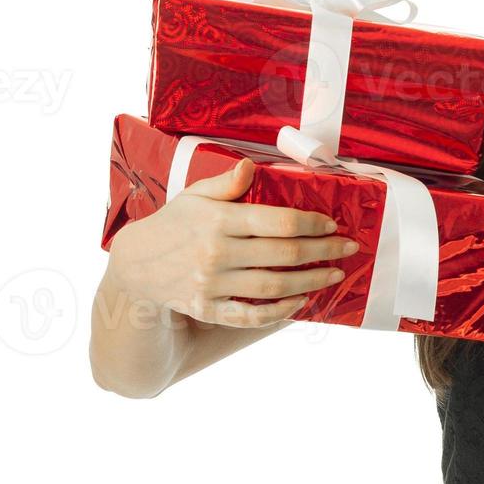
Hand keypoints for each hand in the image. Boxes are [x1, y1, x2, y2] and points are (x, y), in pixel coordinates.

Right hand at [105, 158, 359, 327]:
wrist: (135, 265)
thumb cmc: (175, 223)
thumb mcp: (195, 195)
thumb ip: (226, 183)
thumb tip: (251, 167)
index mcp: (218, 219)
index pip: (278, 221)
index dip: (312, 224)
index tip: (332, 225)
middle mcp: (216, 253)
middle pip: (283, 254)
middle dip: (323, 251)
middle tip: (348, 249)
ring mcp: (211, 284)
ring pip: (273, 287)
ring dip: (311, 282)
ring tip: (334, 275)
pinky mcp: (207, 309)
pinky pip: (251, 316)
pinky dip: (280, 312)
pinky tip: (301, 302)